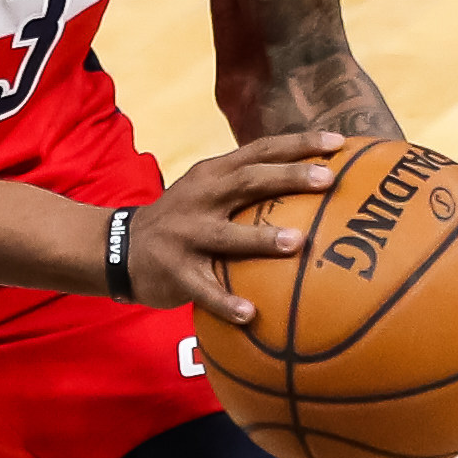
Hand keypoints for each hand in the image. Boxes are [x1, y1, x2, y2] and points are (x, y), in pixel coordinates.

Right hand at [128, 129, 350, 328]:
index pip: (259, 150)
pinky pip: (203, 288)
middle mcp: (200, 198)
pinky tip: (250, 314)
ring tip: (296, 244)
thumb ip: (247, 185)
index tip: (337, 143)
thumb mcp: (208, 191)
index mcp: (213, 175)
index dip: (298, 144)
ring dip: (260, 239)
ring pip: (226, 235)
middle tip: (327, 180)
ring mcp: (185, 235)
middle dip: (288, 178)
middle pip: (247, 181)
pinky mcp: (175, 271)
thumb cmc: (183, 219)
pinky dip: (225, 301)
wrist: (120, 247)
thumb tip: (311, 182)